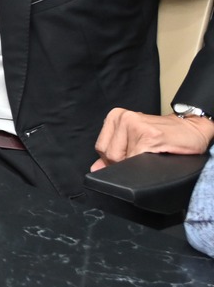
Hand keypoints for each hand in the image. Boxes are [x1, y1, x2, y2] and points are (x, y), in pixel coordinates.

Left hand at [90, 108, 213, 169]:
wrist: (192, 129)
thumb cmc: (164, 135)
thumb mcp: (133, 140)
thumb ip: (113, 152)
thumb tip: (95, 168)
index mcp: (115, 117)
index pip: (101, 148)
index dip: (113, 161)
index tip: (130, 159)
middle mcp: (123, 118)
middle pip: (109, 154)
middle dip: (123, 163)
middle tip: (142, 156)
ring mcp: (134, 126)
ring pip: (120, 159)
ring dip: (134, 164)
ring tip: (149, 154)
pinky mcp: (148, 136)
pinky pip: (135, 161)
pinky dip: (144, 165)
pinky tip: (155, 155)